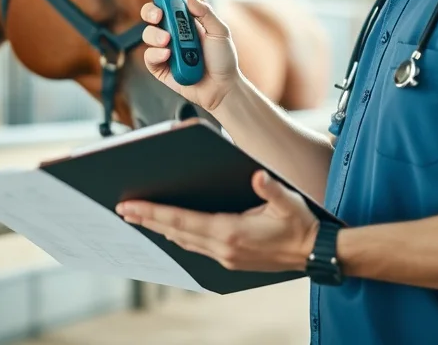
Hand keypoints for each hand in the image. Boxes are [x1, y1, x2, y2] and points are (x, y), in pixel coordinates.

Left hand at [116, 170, 318, 272]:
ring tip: (138, 220)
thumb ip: (272, 189)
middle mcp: (224, 248)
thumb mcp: (290, 203)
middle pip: (176, 233)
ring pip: (183, 243)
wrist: (315, 253)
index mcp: (232, 232)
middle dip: (148, 221)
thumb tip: (258, 176)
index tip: (131, 206)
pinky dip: (178, 238)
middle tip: (122, 211)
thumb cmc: (302, 225)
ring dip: (160, 230)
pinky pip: (196, 249)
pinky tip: (169, 232)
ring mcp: (226, 258)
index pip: (183, 220)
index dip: (155, 212)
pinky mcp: (231, 261)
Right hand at [140, 0, 240, 111]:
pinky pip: (149, 57)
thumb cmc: (224, 60)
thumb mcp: (220, 32)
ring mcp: (165, 50)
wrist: (223, 88)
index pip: (168, 5)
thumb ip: (205, 13)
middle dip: (150, 12)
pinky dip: (155, 54)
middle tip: (158, 16)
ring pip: (148, 35)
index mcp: (186, 22)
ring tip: (168, 42)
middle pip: (152, 17)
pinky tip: (166, 55)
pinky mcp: (161, 68)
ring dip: (155, 35)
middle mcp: (173, 34)